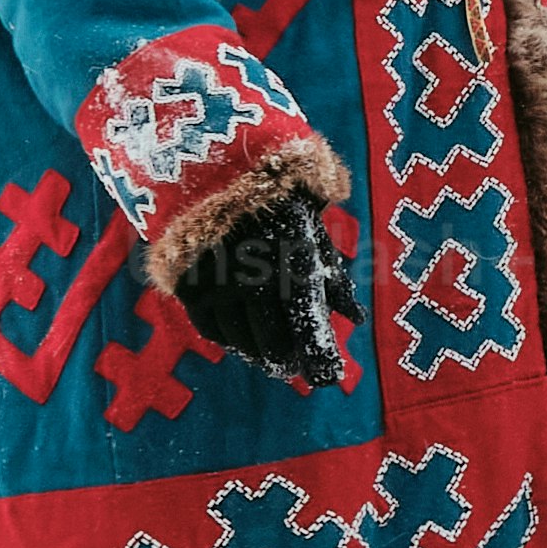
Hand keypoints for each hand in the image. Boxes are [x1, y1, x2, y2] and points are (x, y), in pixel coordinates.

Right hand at [170, 193, 352, 382]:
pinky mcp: (190, 286)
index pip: (309, 327)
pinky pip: (212, 330)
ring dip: (259, 355)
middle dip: (288, 362)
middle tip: (296, 369)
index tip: (328, 379)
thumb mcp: (313, 235)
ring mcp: (219, 284)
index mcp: (292, 264)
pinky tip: (242, 341)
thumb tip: (356, 320)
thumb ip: (334, 280)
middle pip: (273, 346)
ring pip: (241, 342)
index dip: (320, 359)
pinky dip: (230, 340)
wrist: (214, 168)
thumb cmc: (278, 205)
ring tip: (272, 360)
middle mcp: (255, 279)